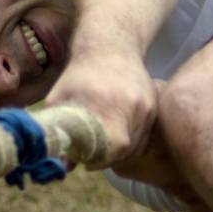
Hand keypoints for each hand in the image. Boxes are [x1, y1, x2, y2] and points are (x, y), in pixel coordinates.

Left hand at [45, 47, 158, 166]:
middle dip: (109, 157)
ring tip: (103, 143)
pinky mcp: (154, 105)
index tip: (87, 162)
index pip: (114, 147)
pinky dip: (132, 140)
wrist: (110, 47)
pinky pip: (145, 134)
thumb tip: (62, 165)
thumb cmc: (79, 75)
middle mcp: (132, 104)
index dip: (101, 160)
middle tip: (93, 156)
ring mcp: (146, 105)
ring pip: (138, 143)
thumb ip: (58, 131)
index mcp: (108, 103)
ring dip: (121, 150)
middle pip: (126, 149)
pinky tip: (116, 133)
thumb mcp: (60, 98)